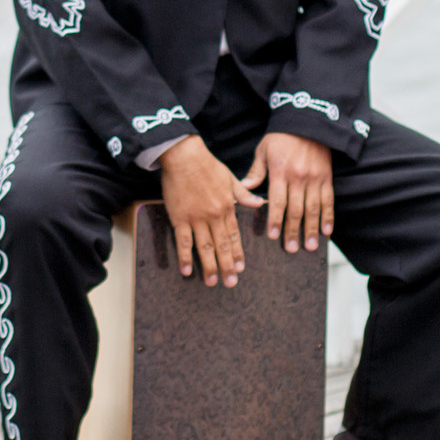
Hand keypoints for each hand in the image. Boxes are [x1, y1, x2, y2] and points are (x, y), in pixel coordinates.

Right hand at [159, 135, 261, 286]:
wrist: (185, 156)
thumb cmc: (207, 165)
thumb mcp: (230, 178)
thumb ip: (244, 194)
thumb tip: (259, 203)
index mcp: (227, 207)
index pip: (234, 235)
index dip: (237, 253)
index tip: (240, 268)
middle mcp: (214, 216)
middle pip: (222, 246)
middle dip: (227, 266)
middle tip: (230, 282)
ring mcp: (196, 218)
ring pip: (205, 247)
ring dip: (209, 266)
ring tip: (212, 282)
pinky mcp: (180, 218)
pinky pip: (183, 241)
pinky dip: (185, 257)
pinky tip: (187, 270)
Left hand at [242, 132, 333, 252]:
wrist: (308, 120)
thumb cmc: (281, 137)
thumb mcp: (263, 150)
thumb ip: (256, 172)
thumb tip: (244, 189)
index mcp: (280, 171)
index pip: (278, 201)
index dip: (276, 220)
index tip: (274, 236)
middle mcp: (298, 177)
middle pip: (296, 209)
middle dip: (293, 231)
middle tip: (290, 249)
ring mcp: (315, 178)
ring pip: (313, 208)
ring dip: (312, 229)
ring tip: (310, 246)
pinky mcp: (326, 177)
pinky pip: (328, 200)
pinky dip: (328, 216)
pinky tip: (327, 231)